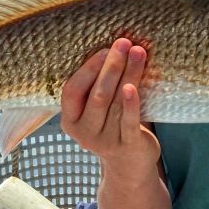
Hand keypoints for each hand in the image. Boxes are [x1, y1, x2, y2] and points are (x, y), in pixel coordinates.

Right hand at [60, 38, 160, 169]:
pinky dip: (132, 103)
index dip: (87, 69)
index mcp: (70, 120)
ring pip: (116, 103)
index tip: (104, 49)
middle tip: (123, 43)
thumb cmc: (113, 126)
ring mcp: (105, 142)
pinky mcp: (127, 146)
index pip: (72, 91)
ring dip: (128, 75)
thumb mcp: (96, 111)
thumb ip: (97, 87)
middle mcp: (84, 133)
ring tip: (138, 52)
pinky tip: (134, 86)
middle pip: (97, 95)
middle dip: (111, 66)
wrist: (129, 165)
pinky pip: (129, 122)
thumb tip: (113, 48)